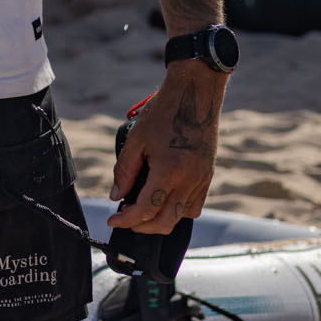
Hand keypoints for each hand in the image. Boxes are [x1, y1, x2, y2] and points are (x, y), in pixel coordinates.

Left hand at [106, 63, 224, 234]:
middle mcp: (189, 181)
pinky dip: (178, 210)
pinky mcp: (208, 176)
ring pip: (182, 217)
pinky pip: (195, 205)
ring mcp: (202, 180)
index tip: (113, 220)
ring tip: (142, 210)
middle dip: (142, 226)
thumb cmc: (164, 113)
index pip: (146, 210)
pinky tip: (164, 200)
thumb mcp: (136, 140)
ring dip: (161, 220)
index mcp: (169, 172)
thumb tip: (116, 196)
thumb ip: (124, 171)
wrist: (195, 94)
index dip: (126, 220)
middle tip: (126, 219)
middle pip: (165, 222)